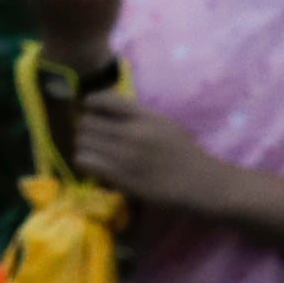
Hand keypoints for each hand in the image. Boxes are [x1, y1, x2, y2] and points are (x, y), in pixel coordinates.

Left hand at [72, 91, 228, 213]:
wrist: (202, 183)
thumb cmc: (183, 153)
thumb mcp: (164, 123)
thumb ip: (136, 115)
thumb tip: (101, 105)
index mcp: (145, 115)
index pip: (103, 99)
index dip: (90, 105)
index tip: (92, 112)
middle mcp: (133, 131)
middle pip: (86, 122)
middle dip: (86, 130)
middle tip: (94, 139)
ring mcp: (125, 154)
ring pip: (82, 142)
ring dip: (84, 148)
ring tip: (95, 154)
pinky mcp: (120, 176)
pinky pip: (84, 161)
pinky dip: (85, 163)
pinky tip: (95, 167)